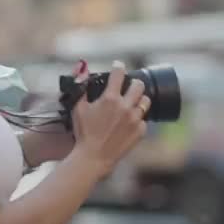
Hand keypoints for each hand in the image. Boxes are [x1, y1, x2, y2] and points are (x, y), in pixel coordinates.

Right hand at [70, 61, 148, 176]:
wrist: (94, 157)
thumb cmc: (83, 133)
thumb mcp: (78, 108)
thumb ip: (80, 86)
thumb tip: (81, 68)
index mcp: (110, 98)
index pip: (119, 74)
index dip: (118, 67)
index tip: (118, 66)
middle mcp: (125, 107)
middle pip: (139, 85)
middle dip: (133, 83)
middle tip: (128, 86)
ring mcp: (135, 119)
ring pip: (146, 101)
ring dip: (138, 100)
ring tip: (131, 104)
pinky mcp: (140, 131)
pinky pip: (144, 120)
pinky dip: (137, 119)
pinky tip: (128, 122)